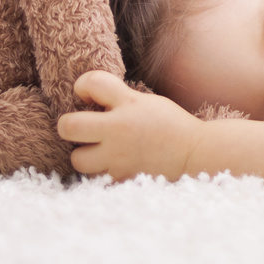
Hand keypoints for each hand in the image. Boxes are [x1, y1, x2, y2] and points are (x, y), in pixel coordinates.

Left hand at [58, 71, 203, 180]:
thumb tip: (88, 98)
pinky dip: (100, 173)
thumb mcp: (145, 101)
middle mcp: (119, 130)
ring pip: (77, 159)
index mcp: (128, 103)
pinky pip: (95, 179)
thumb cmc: (170, 125)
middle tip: (80, 128)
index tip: (88, 96)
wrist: (194, 155)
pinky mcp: (122, 180)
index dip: (82, 86)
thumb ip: (118, 98)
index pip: (90, 82)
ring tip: (98, 151)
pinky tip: (111, 166)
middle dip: (69, 125)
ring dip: (85, 155)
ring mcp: (119, 158)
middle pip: (68, 126)